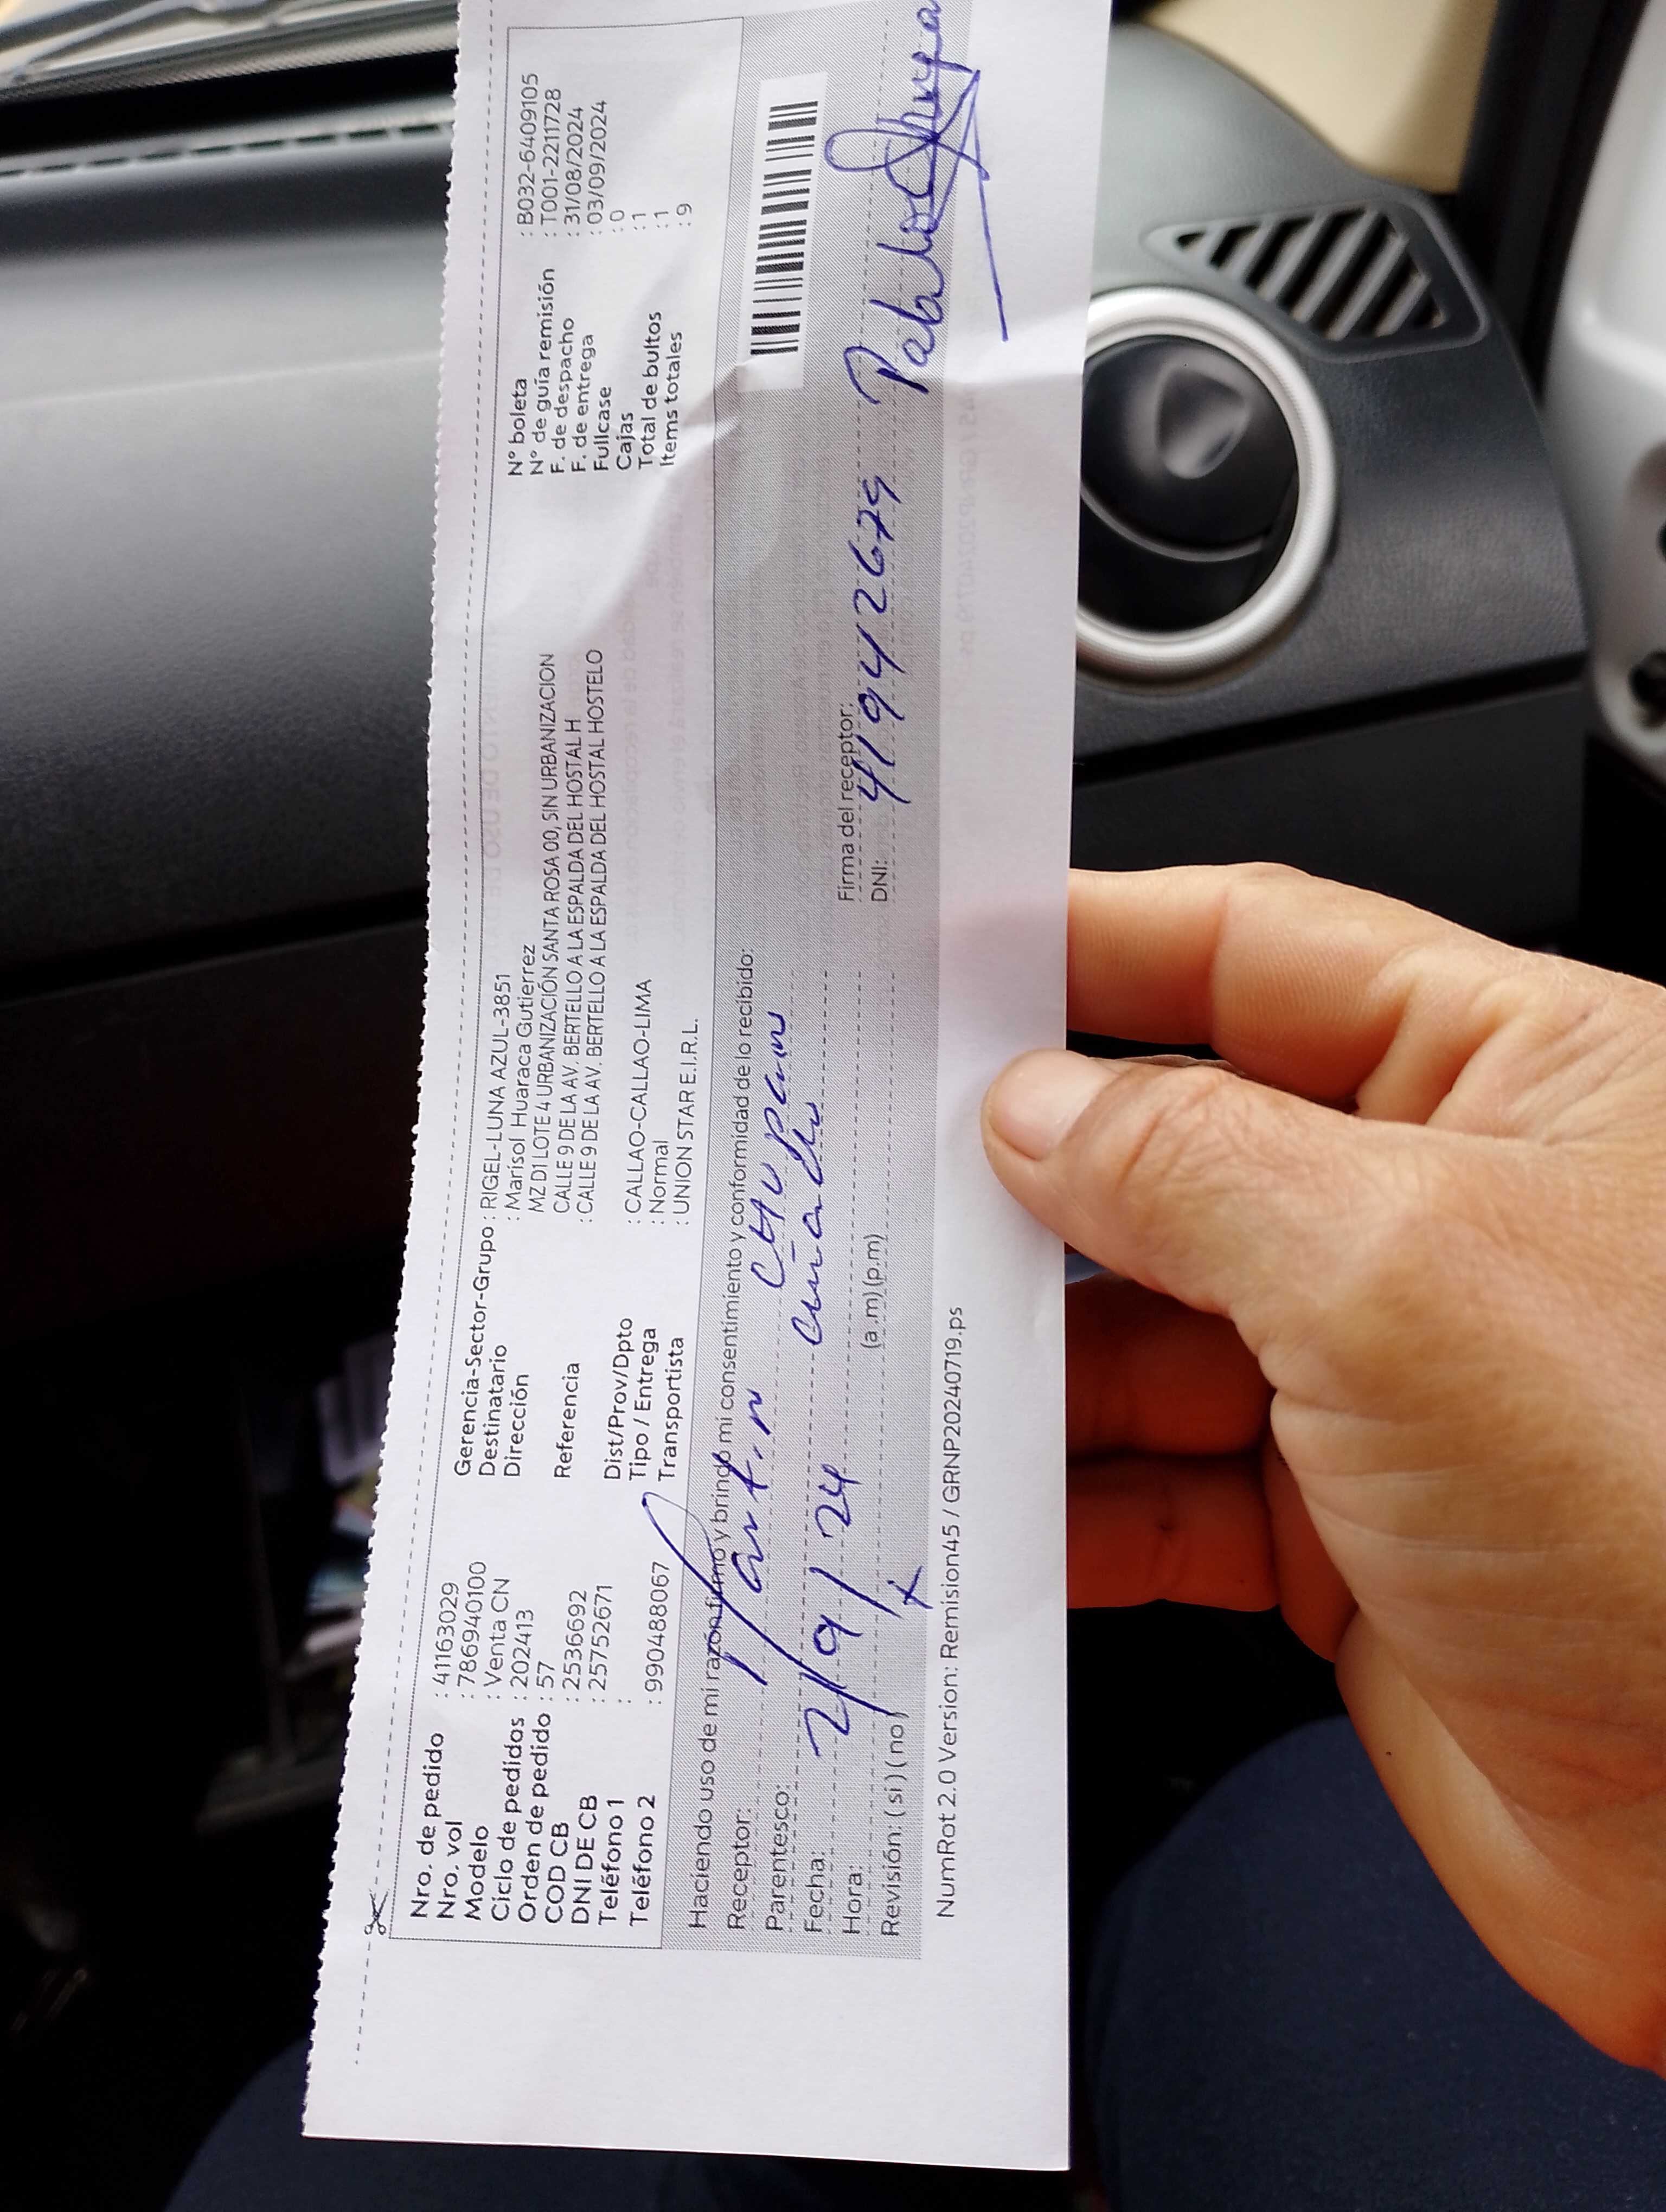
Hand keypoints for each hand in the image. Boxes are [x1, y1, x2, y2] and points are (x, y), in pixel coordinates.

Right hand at [982, 864, 1665, 2073]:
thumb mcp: (1400, 1271)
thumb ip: (1190, 1164)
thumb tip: (1037, 1109)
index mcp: (1522, 1083)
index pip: (1262, 953)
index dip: (1092, 945)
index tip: (942, 962)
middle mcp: (1453, 1224)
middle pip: (1184, 1151)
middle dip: (1034, 1179)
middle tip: (880, 1185)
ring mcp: (1397, 1389)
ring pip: (1155, 1335)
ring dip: (1037, 1362)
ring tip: (918, 1359)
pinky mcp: (1352, 1543)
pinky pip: (1168, 1495)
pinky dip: (1076, 1507)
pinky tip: (1001, 1511)